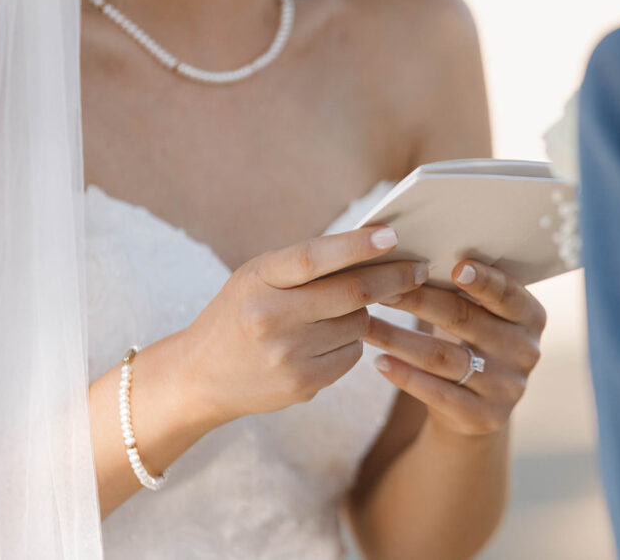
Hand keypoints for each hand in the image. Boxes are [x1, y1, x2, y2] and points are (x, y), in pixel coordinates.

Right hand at [179, 226, 428, 424]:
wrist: (200, 375)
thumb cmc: (241, 312)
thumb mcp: (258, 278)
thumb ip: (306, 264)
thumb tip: (376, 246)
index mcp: (259, 280)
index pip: (314, 257)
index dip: (356, 245)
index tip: (392, 235)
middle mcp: (271, 317)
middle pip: (352, 293)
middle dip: (393, 277)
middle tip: (418, 268)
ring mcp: (288, 355)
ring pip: (358, 323)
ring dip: (364, 311)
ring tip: (341, 309)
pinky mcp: (303, 384)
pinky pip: (352, 354)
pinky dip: (351, 341)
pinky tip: (326, 339)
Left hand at [365, 260, 546, 436]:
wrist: (477, 406)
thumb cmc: (471, 339)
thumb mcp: (480, 313)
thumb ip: (465, 288)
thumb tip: (414, 256)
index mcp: (530, 316)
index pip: (507, 294)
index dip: (483, 280)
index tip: (455, 266)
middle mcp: (525, 351)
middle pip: (464, 319)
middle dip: (418, 300)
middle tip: (382, 287)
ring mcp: (506, 387)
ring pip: (442, 357)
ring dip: (398, 338)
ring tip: (365, 323)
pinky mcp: (484, 417)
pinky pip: (437, 393)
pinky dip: (405, 376)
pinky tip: (379, 361)